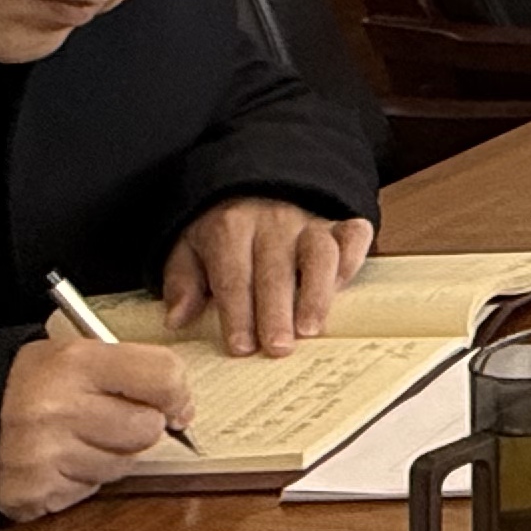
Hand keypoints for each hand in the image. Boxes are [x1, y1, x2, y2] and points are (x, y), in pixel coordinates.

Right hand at [0, 330, 200, 519]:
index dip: (176, 393)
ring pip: (123, 466)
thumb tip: (179, 406)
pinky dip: (80, 479)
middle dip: (139, 427)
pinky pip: (89, 491)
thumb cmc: (28, 385)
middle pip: (147, 429)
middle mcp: (58, 408)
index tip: (172, 402)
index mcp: (74, 362)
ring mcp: (44, 454)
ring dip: (109, 456)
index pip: (163, 376)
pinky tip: (57, 460)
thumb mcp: (74, 354)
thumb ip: (131, 370)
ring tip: (75, 437)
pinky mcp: (34, 491)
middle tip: (110, 418)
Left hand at [161, 197, 371, 358]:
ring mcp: (309, 221)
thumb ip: (182, 282)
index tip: (240, 347)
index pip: (233, 276)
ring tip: (310, 329)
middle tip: (277, 348)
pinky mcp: (337, 222)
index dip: (237, 314)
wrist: (254, 182)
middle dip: (276, 312)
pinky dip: (352, 259)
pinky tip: (343, 287)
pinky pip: (353, 235)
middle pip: (275, 271)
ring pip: (319, 254)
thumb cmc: (221, 228)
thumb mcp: (188, 247)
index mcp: (230, 227)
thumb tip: (177, 319)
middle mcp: (272, 221)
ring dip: (316, 293)